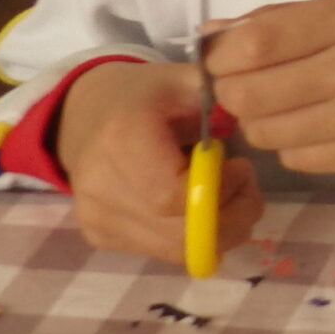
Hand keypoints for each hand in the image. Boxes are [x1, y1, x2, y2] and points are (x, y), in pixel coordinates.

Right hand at [55, 61, 264, 264]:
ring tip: (228, 196)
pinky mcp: (99, 237)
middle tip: (248, 188)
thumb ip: (220, 101)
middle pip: (181, 233)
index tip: (241, 166)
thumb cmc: (144, 97)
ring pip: (177, 250)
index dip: (222, 190)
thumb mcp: (185, 81)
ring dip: (219, 231)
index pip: (175, 196)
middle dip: (233, 216)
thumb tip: (252, 124)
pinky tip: (195, 206)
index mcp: (122, 141)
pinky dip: (193, 236)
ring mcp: (96, 218)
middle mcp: (100, 188)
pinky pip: (163, 251)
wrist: (83, 118)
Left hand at [206, 0, 334, 173]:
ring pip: (266, 133)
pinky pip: (296, 158)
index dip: (220, 56)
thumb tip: (209, 37)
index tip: (219, 57)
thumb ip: (283, 19)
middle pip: (249, 95)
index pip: (254, 45)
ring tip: (283, 102)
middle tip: (244, 84)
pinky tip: (313, 122)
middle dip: (230, 91)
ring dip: (259, 119)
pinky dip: (290, 142)